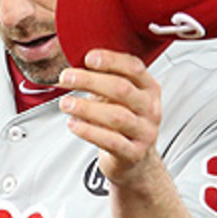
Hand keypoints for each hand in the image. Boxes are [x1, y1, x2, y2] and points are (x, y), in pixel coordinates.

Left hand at [57, 49, 161, 186]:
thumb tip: (75, 67)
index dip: (111, 60)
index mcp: (149, 89)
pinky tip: (74, 124)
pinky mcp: (134, 153)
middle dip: (90, 81)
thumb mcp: (118, 98)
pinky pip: (111, 141)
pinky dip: (89, 131)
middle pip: (122, 89)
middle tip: (67, 78)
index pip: (134, 67)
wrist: (134, 159)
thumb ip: (104, 81)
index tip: (88, 58)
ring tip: (66, 103)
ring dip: (86, 107)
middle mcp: (150, 108)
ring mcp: (145, 132)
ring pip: (117, 116)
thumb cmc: (122, 123)